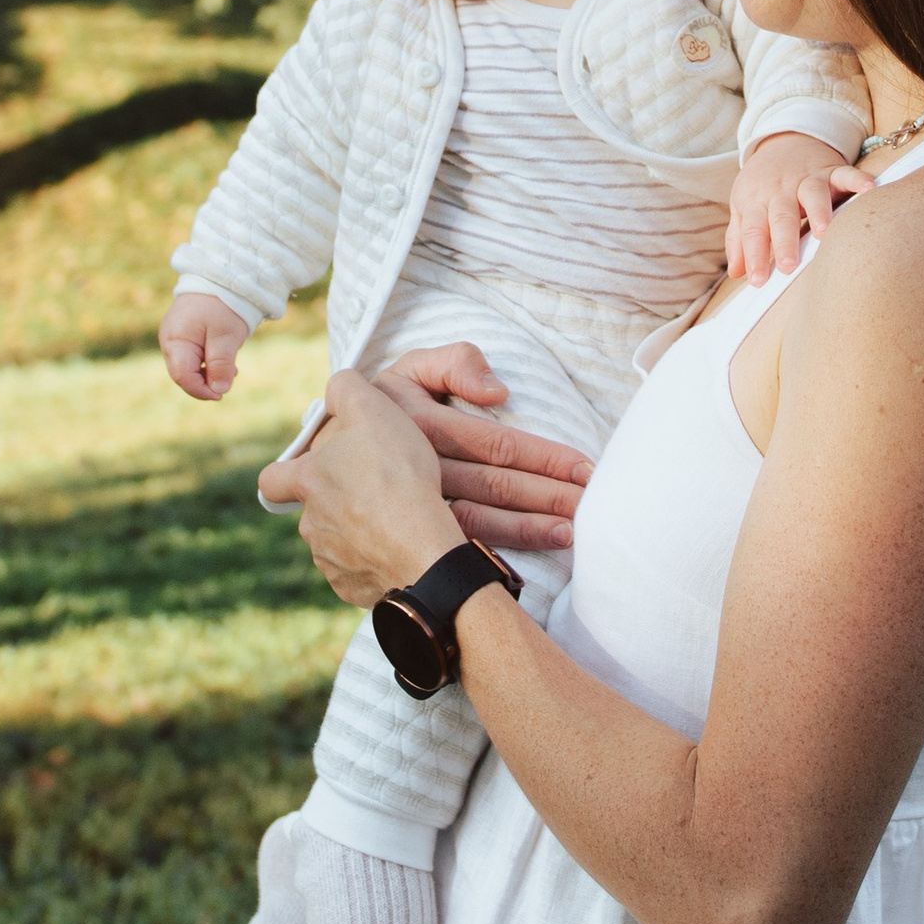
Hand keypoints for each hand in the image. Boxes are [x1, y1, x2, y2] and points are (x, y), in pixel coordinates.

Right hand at [161, 290, 246, 399]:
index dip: (200, 390)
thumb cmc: (223, 304)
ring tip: (232, 369)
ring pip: (190, 368)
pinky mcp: (186, 336)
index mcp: (175, 340)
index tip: (221, 394)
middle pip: (184, 374)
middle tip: (230, 378)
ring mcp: (177, 338)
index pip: (182, 376)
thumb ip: (221, 363)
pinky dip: (210, 364)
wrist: (223, 277)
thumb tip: (219, 390)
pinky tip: (227, 364)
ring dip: (210, 373)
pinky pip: (194, 358)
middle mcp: (171, 341)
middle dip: (206, 382)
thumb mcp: (225, 335)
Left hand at [257, 367, 475, 609]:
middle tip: (374, 493)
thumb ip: (347, 389)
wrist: (423, 549)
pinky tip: (400, 548)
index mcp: (308, 482)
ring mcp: (330, 560)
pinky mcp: (352, 588)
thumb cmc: (397, 477)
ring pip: (336, 542)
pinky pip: (358, 572)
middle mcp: (311, 524)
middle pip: (314, 511)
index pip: (271, 480)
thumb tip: (336, 385)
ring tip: (395, 521)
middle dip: (337, 502)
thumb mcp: (374, 411)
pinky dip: (374, 562)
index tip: (306, 471)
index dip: (285, 473)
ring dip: (358, 532)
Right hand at [371, 343, 594, 556]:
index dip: (543, 457)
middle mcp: (419, 467)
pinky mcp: (407, 529)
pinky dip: (493, 553)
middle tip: (592, 505)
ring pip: (477, 519)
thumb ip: (456, 363)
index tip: (583, 468)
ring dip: (526, 528)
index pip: (495, 444)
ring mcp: (411, 504)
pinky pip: (456, 543)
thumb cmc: (391, 399)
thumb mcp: (414, 366)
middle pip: (494, 485)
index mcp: (423, 424)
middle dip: (547, 496)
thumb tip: (498, 391)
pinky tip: (525, 560)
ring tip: (570, 532)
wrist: (331, 445)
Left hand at [727, 131, 865, 277]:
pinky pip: (845, 173)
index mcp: (757, 201)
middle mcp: (782, 190)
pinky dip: (857, 180)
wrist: (783, 139)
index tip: (758, 282)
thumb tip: (736, 272)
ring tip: (823, 233)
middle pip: (782, 217)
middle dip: (785, 241)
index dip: (754, 256)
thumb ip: (740, 238)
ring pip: (812, 194)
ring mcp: (807, 178)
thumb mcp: (744, 206)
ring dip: (818, 212)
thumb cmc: (763, 184)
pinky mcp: (831, 169)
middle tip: (788, 266)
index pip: (753, 231)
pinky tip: (870, 189)